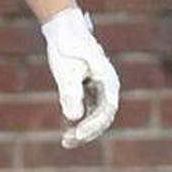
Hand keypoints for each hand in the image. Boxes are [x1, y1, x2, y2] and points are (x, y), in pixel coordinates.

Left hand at [41, 6, 119, 147]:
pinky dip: (78, 119)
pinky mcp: (88, 88)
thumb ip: (70, 94)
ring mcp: (98, 88)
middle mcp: (107, 86)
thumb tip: (73, 118)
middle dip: (87, 131)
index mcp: (109, 81)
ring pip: (94, 114)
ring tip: (66, 141)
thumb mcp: (66, 71)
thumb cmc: (67, 49)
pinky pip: (87, 109)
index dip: (93, 125)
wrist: (63, 29)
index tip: (76, 134)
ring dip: (82, 128)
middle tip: (68, 142)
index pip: (106, 111)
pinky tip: (66, 129)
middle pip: (102, 116)